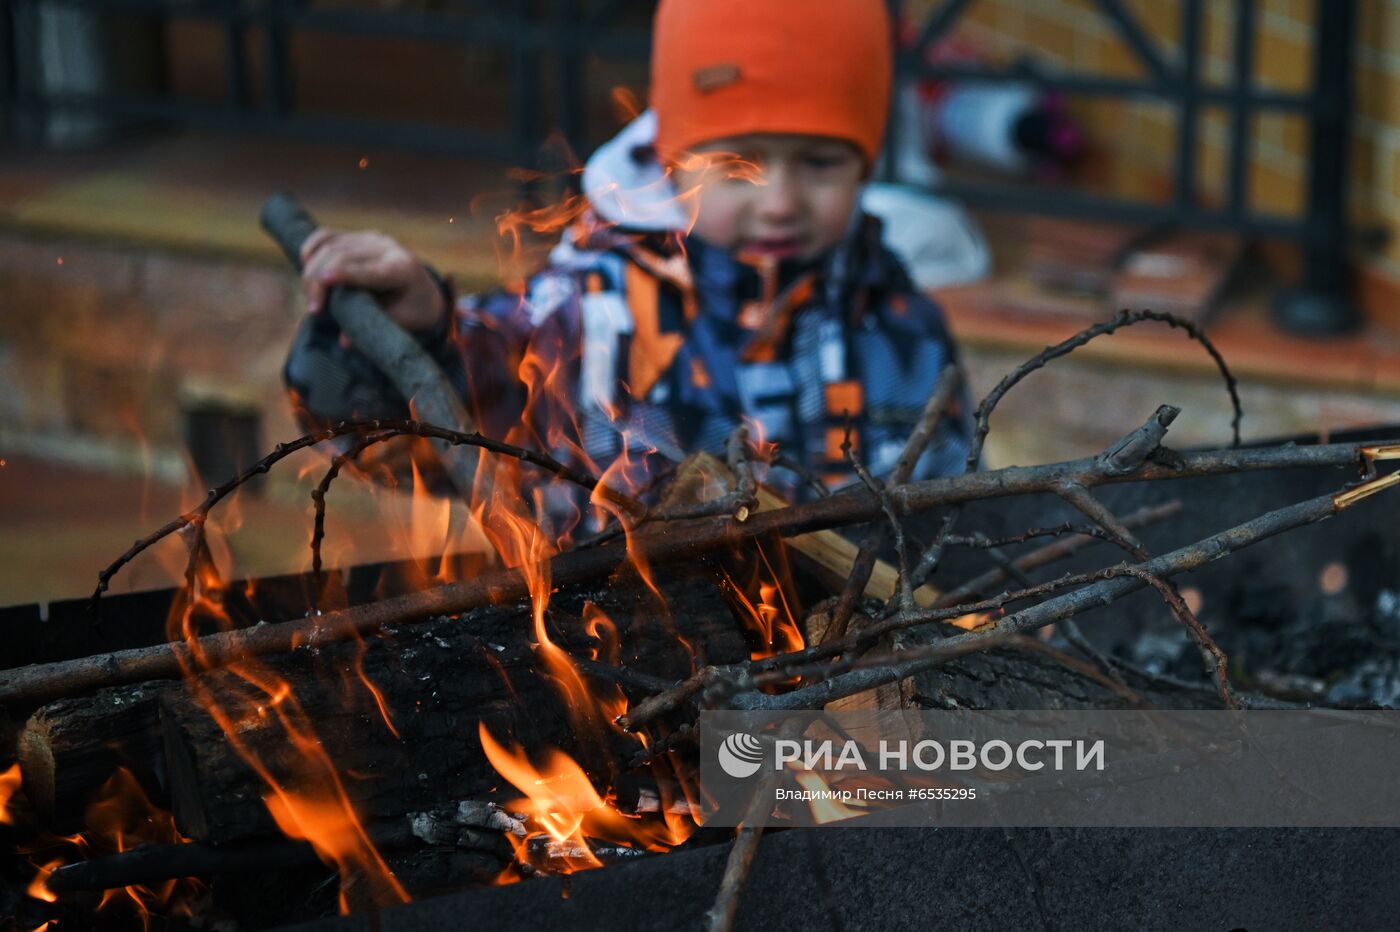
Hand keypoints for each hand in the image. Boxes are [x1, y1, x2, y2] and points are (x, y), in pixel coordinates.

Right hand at [300, 229, 446, 342]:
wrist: (425, 292)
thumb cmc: (413, 311)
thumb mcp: (401, 323)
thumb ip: (374, 328)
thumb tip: (344, 341)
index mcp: (402, 270)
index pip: (369, 270)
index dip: (345, 274)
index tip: (324, 281)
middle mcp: (387, 248)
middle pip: (341, 256)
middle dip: (318, 281)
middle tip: (314, 310)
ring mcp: (372, 238)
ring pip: (329, 246)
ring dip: (312, 271)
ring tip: (311, 297)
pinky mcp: (359, 236)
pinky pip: (327, 236)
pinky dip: (312, 248)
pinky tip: (306, 264)